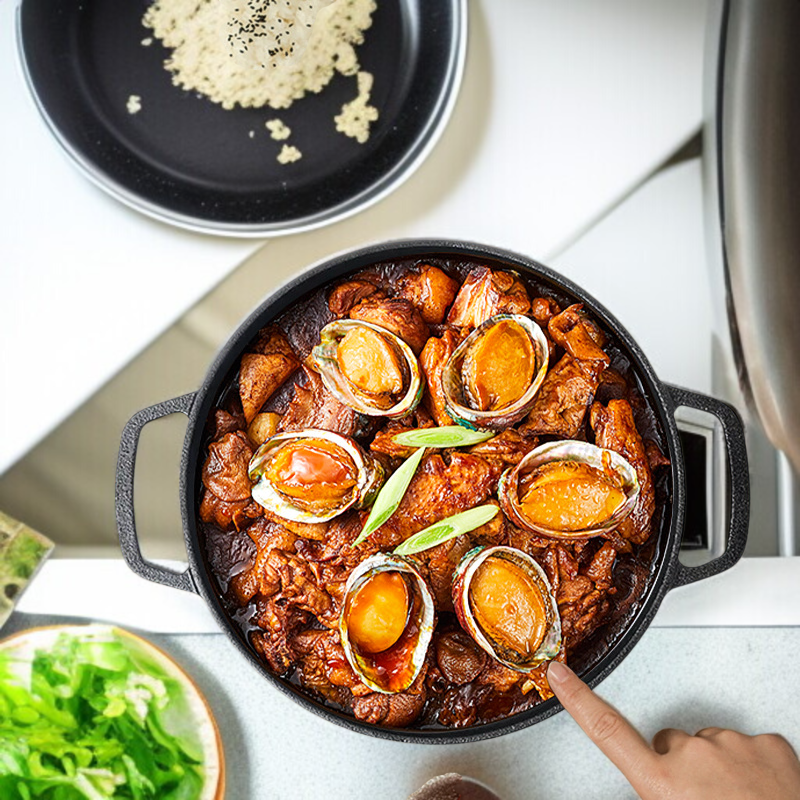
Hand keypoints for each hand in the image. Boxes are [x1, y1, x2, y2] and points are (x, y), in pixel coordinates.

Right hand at [547, 660, 799, 799]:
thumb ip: (656, 794)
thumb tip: (656, 787)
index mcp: (664, 784)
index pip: (608, 732)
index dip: (578, 700)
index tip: (559, 673)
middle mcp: (693, 756)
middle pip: (670, 743)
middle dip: (682, 765)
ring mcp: (733, 745)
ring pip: (711, 745)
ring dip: (720, 769)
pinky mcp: (769, 744)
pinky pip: (750, 747)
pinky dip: (755, 767)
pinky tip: (765, 793)